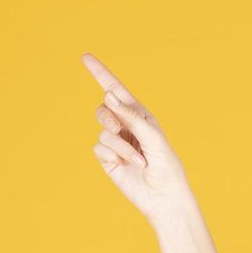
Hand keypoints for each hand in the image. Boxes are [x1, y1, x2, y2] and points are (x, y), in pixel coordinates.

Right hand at [80, 52, 194, 220]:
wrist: (162, 195)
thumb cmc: (166, 165)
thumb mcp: (153, 136)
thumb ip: (131, 116)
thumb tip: (109, 96)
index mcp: (139, 114)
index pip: (116, 89)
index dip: (100, 73)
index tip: (85, 57)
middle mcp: (125, 125)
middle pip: (103, 108)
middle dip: (109, 117)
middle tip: (119, 129)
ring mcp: (115, 142)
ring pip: (103, 131)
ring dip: (121, 146)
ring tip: (139, 160)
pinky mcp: (107, 158)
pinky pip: (99, 148)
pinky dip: (114, 155)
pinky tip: (127, 165)